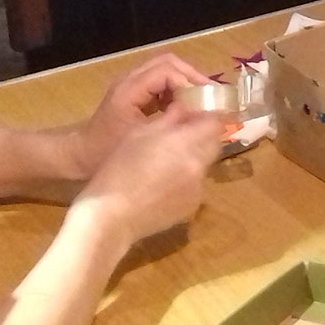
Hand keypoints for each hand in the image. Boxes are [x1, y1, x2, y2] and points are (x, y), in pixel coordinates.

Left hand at [65, 53, 213, 179]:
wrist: (78, 155)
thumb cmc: (105, 151)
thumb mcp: (143, 138)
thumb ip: (172, 122)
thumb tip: (203, 114)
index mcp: (130, 90)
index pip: (167, 71)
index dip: (190, 82)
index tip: (207, 100)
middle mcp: (130, 80)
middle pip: (168, 62)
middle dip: (191, 76)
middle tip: (209, 96)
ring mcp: (131, 84)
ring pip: (165, 69)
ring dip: (184, 81)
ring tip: (200, 101)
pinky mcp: (134, 92)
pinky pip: (160, 80)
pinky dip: (175, 89)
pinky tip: (183, 108)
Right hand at [70, 101, 224, 249]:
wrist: (111, 216)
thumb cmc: (118, 170)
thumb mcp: (139, 134)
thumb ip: (169, 118)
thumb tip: (186, 108)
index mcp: (184, 143)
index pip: (214, 123)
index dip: (206, 116)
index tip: (195, 115)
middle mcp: (198, 165)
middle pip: (213, 143)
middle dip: (203, 136)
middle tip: (183, 135)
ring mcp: (198, 188)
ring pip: (205, 164)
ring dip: (194, 158)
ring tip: (168, 162)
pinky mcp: (192, 206)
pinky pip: (196, 185)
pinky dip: (187, 179)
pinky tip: (165, 184)